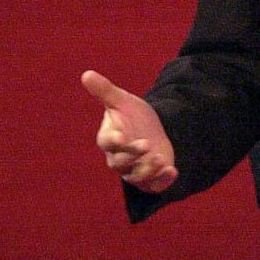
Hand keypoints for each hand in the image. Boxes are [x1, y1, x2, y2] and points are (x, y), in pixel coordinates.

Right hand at [83, 70, 176, 193]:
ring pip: (136, 177)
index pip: (106, 142)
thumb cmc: (131, 115)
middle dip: (133, 155)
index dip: (113, 141)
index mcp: (109, 138)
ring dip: (148, 170)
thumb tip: (86, 74)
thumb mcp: (122, 100)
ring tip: (161, 159)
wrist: (152, 129)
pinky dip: (163, 182)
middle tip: (147, 145)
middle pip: (121, 162)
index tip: (120, 136)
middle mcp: (119, 158)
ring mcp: (134, 169)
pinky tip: (173, 171)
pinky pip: (153, 185)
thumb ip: (105, 91)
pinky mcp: (150, 177)